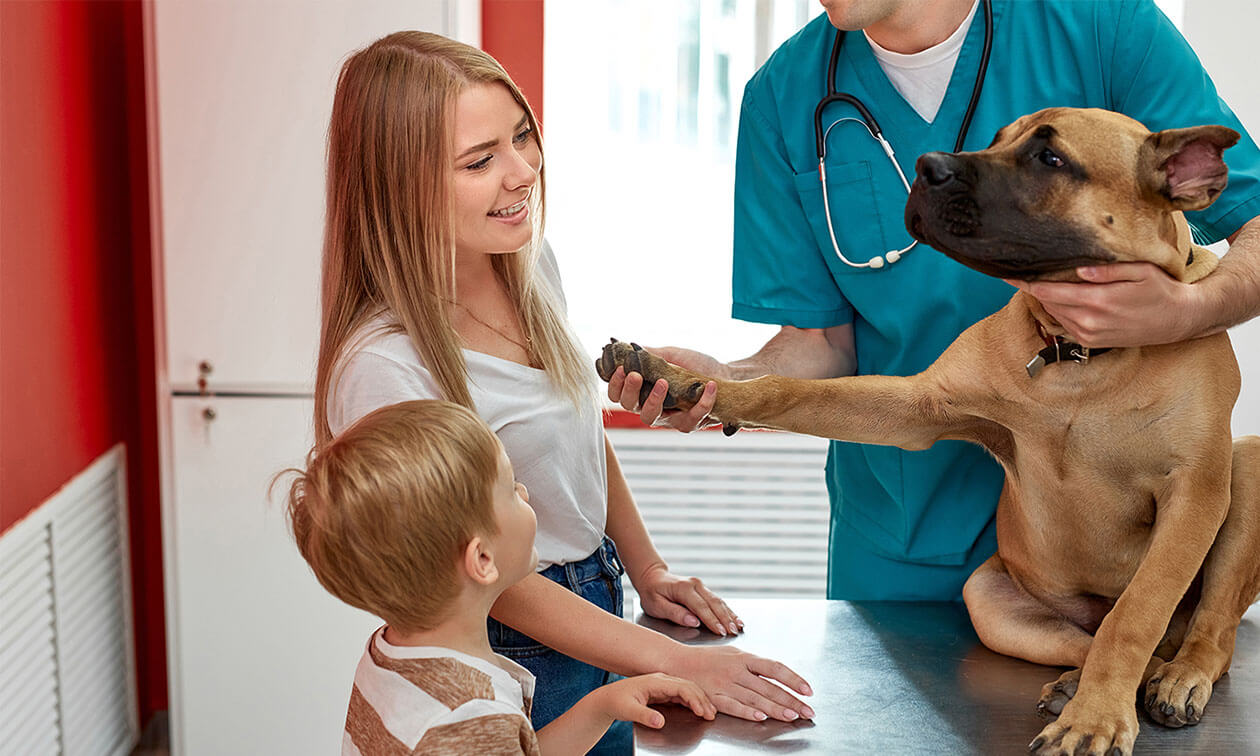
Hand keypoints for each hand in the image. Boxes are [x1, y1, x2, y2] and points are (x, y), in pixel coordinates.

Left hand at [591, 673, 716, 728]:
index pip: (681, 687)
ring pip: (687, 690)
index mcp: (655, 681)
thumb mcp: (628, 710)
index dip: (694, 699)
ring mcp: (663, 686)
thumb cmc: (616, 701)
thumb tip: (661, 722)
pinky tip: (698, 709)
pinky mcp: (663, 692)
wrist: (608, 699)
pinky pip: (682, 695)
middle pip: (688, 686)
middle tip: (711, 714)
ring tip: (710, 712)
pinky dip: (692, 702)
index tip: (701, 711)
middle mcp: (661, 681)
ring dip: (699, 700)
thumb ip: (645, 715)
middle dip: (701, 700)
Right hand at [606, 346, 721, 431]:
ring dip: (653, 400)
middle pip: (630, 407)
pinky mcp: (691, 422)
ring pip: (651, 418)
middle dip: (630, 391)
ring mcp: (671, 417)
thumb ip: (650, 354)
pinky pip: (691, 419)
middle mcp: (654, 407)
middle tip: (635, 375)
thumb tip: (629, 347)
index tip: (620, 369)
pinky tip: (709, 386)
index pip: (620, 394)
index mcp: (644, 392)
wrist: (725, 373)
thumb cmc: (697, 365)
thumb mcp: (672, 355)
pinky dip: (702, 403)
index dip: (615, 385)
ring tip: (663, 382)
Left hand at [634, 563, 743, 636]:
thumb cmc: (651, 594)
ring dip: (729, 615)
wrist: (652, 578)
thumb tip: (693, 622)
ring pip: (718, 601)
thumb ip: (675, 613)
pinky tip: (735, 618)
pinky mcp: (703, 590)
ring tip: (738, 627)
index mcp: (683, 588)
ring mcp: (700, 586)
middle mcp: (695, 585)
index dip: (712, 620)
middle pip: (714, 603)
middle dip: (725, 619)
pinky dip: (727, 610)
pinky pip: (717, 600)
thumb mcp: (656, 606)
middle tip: (733, 632)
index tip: (721, 632)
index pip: (701, 607)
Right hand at [666, 644, 814, 722]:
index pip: (774, 668)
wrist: (677, 662)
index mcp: (744, 657)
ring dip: (775, 709)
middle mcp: (736, 670)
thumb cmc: (707, 658)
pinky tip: (761, 717)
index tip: (808, 690)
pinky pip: (733, 706)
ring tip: (792, 716)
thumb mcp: (732, 653)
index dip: (793, 679)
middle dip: (791, 700)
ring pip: (755, 698)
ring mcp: (724, 684)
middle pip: (769, 687)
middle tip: (808, 710)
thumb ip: (753, 664)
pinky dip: (748, 712)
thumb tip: (777, 673)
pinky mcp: (713, 697)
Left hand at [1005, 263, 1197, 347]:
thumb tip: (1079, 268)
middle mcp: (1089, 321)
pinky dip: (1058, 311)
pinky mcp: (1091, 342)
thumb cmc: (1160, 290)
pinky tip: (1061, 298)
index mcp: (1098, 301)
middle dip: (1033, 287)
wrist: (1178, 320)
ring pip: (1054, 314)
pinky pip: (1064, 325)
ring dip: (1046, 299)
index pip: (1050, 292)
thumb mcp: (1140, 271)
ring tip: (1039, 281)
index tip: (1007, 274)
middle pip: (1047, 303)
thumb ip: (1108, 269)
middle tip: (1022, 270)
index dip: (1026, 283)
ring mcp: (1089, 335)